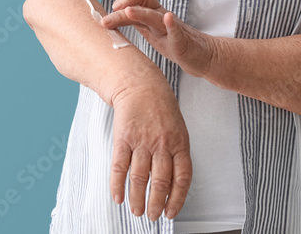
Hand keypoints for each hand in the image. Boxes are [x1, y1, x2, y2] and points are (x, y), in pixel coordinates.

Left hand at [102, 0, 217, 77]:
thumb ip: (135, 23)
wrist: (203, 55)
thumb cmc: (175, 43)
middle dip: (124, 5)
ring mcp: (173, 29)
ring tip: (128, 11)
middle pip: (143, 3)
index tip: (108, 12)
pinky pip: (177, 32)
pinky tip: (167, 19)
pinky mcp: (183, 42)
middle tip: (106, 18)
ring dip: (141, 12)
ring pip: (155, 16)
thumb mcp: (151, 32)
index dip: (123, 1)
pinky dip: (171, 25)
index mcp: (153, 15)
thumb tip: (107, 21)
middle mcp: (162, 18)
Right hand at [109, 82, 192, 220]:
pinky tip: (118, 196)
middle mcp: (162, 144)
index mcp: (180, 142)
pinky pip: (120, 167)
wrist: (139, 83)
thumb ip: (176, 152)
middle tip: (152, 216)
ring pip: (140, 179)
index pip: (182, 178)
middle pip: (160, 182)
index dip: (177, 198)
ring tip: (137, 211)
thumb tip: (172, 182)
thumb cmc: (160, 105)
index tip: (171, 211)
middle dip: (156, 204)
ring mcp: (142, 141)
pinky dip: (118, 185)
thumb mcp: (177, 127)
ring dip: (137, 199)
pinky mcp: (123, 138)